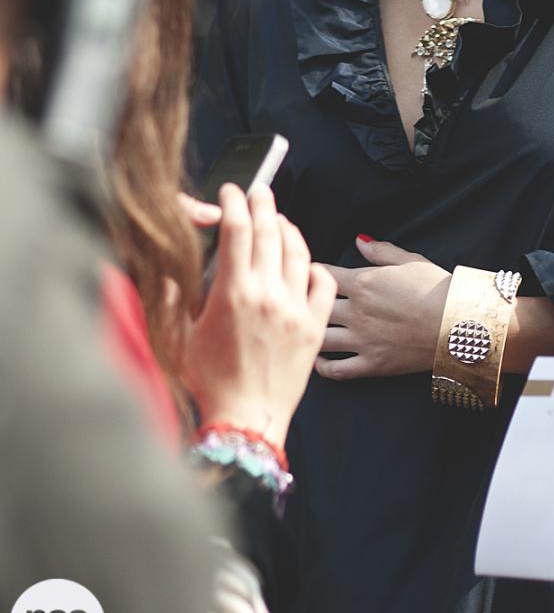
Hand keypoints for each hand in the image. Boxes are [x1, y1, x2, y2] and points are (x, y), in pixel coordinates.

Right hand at [179, 184, 335, 448]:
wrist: (247, 420)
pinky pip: (323, 284)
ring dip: (289, 228)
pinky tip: (306, 263)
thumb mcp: (179, 337)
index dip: (233, 203)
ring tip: (280, 219)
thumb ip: (173, 297)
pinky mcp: (314, 326)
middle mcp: (268, 294)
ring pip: (298, 252)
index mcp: (233, 293)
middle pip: (269, 231)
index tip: (230, 191)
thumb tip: (172, 267)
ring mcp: (295, 309)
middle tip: (258, 191)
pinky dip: (316, 267)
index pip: (237, 229)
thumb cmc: (210, 381)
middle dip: (263, 203)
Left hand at [315, 235, 449, 379]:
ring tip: (306, 329)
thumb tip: (359, 240)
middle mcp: (356, 311)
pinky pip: (337, 370)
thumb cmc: (437, 288)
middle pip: (314, 304)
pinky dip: (322, 366)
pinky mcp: (372, 364)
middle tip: (298, 299)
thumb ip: (381, 251)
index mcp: (363, 283)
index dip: (311, 271)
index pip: (322, 273)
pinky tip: (318, 359)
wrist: (457, 324)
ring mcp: (362, 340)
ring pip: (320, 337)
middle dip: (304, 299)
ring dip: (309, 331)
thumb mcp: (410, 261)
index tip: (307, 271)